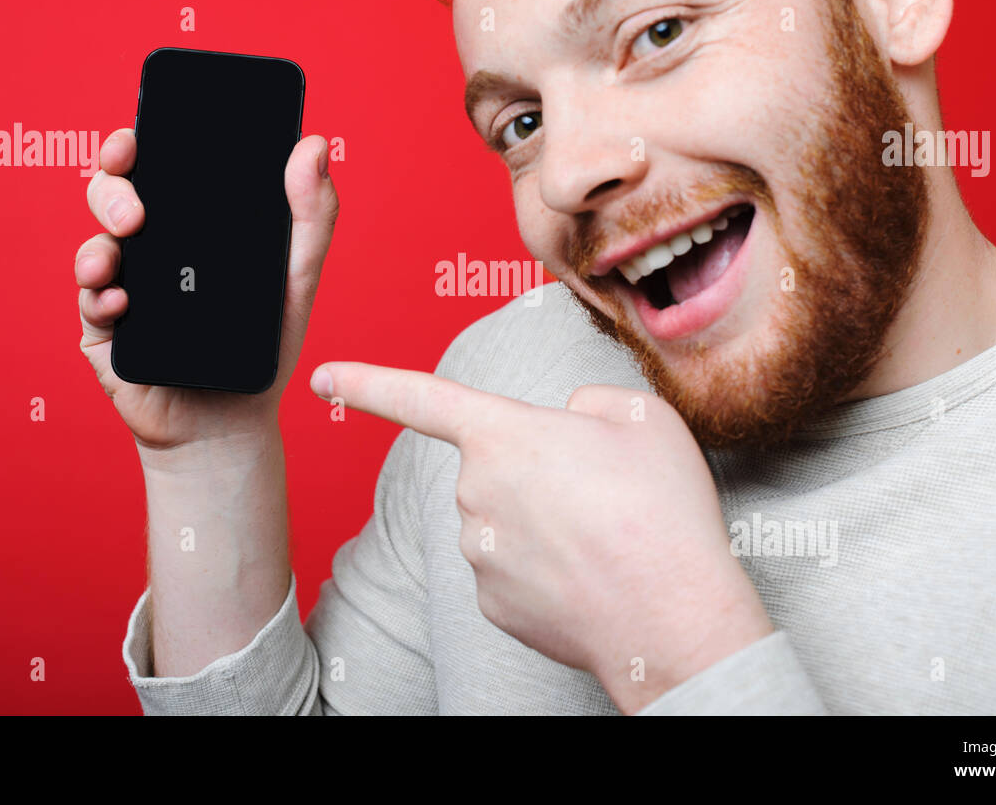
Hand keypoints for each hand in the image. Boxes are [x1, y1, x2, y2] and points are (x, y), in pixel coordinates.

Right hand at [75, 128, 338, 454]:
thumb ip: (311, 213)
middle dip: (112, 187)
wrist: (236, 423)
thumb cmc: (263, 345)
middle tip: (137, 208)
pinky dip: (100, 297)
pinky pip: (89, 305)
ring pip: (93, 245)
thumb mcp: (297, 277)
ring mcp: (123, 287)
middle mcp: (149, 248)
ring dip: (99, 240)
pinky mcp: (106, 334)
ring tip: (124, 244)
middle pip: (111, 196)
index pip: (154, 168)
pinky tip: (120, 299)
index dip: (134, 144)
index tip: (136, 137)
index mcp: (188, 226)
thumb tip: (316, 144)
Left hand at [309, 361, 772, 712]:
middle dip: (538, 472)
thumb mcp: (641, 419)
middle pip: (496, 467)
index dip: (367, 382)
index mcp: (502, 435)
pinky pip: (512, 568)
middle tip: (604, 493)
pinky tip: (588, 575)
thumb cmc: (660, 513)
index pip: (420, 397)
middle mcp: (474, 492)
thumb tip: (568, 424)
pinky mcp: (492, 604)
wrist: (672, 619)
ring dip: (545, 521)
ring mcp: (478, 553)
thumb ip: (589, 403)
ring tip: (606, 537)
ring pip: (505, 518)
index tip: (323, 376)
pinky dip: (545, 568)